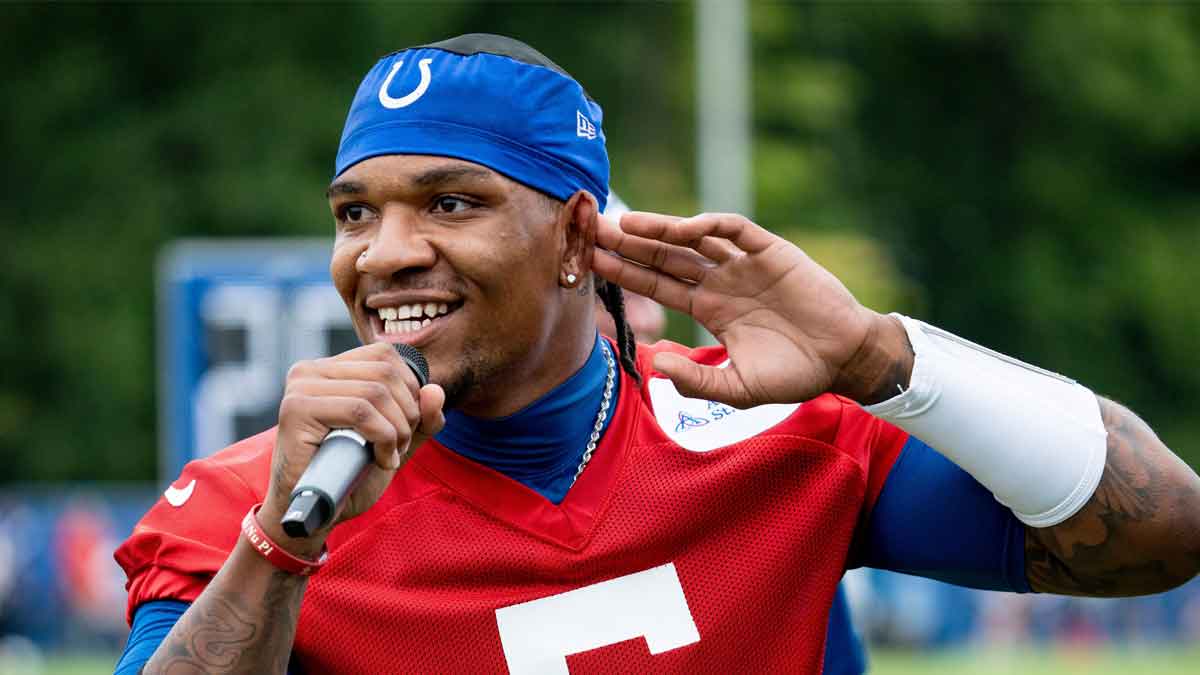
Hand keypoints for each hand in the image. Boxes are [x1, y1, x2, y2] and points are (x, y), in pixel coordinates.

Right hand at [259, 342, 445, 555]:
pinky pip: (359, 411)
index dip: (409, 389)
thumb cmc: (350, 475)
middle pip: (385, 373)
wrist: (316, 513)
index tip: (405, 426)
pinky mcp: (296, 409)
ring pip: (375, 392)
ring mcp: (301, 387)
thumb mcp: (396, 441)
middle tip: (400, 446)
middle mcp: (311, 370)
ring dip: (397, 430)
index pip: (385, 355)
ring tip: (390, 456)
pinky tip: (381, 460)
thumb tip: (436, 391)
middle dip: (407, 413)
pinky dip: (382, 437)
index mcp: (331, 369)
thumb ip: (421, 418)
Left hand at [592, 211, 906, 407]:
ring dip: (661, 229)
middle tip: (592, 230)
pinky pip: (736, 230)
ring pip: (694, 239)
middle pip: (665, 256)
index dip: (626, 272)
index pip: (657, 285)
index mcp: (710, 308)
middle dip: (630, 243)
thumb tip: (655, 364)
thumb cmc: (794, 375)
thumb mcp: (737, 389)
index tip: (592, 261)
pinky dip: (711, 225)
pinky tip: (683, 227)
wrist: (844, 359)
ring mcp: (744, 264)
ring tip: (626, 223)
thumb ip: (696, 380)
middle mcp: (721, 281)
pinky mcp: (771, 252)